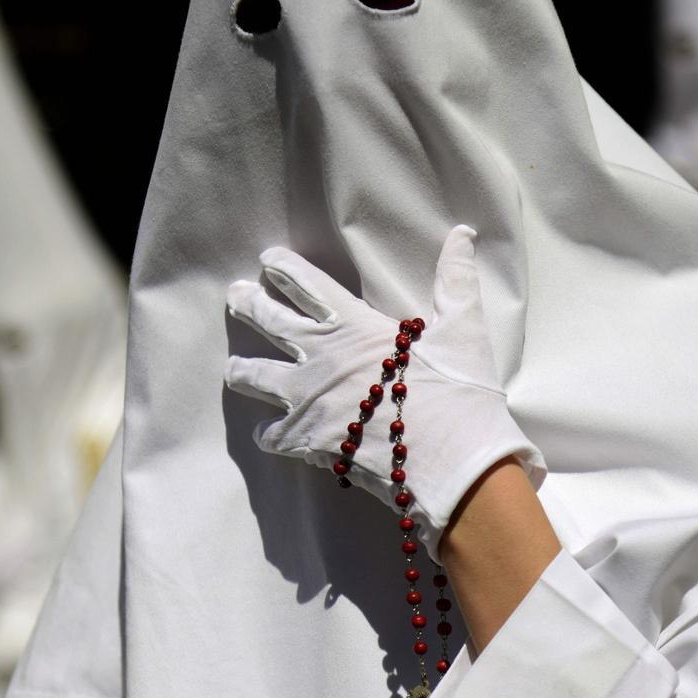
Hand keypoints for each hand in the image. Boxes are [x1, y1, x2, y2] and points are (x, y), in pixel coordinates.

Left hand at [225, 225, 545, 559]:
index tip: (267, 260)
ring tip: (234, 369)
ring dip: (242, 370)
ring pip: (254, 377)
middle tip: (235, 296)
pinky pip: (271, 434)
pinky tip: (268, 432)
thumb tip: (462, 233)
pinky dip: (268, 433)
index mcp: (354, 326)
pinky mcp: (306, 441)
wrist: (454, 464)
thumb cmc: (460, 395)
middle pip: (268, 322)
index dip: (284, 268)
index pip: (307, 285)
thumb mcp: (462, 328)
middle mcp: (321, 357)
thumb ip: (455, 279)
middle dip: (248, 304)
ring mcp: (307, 400)